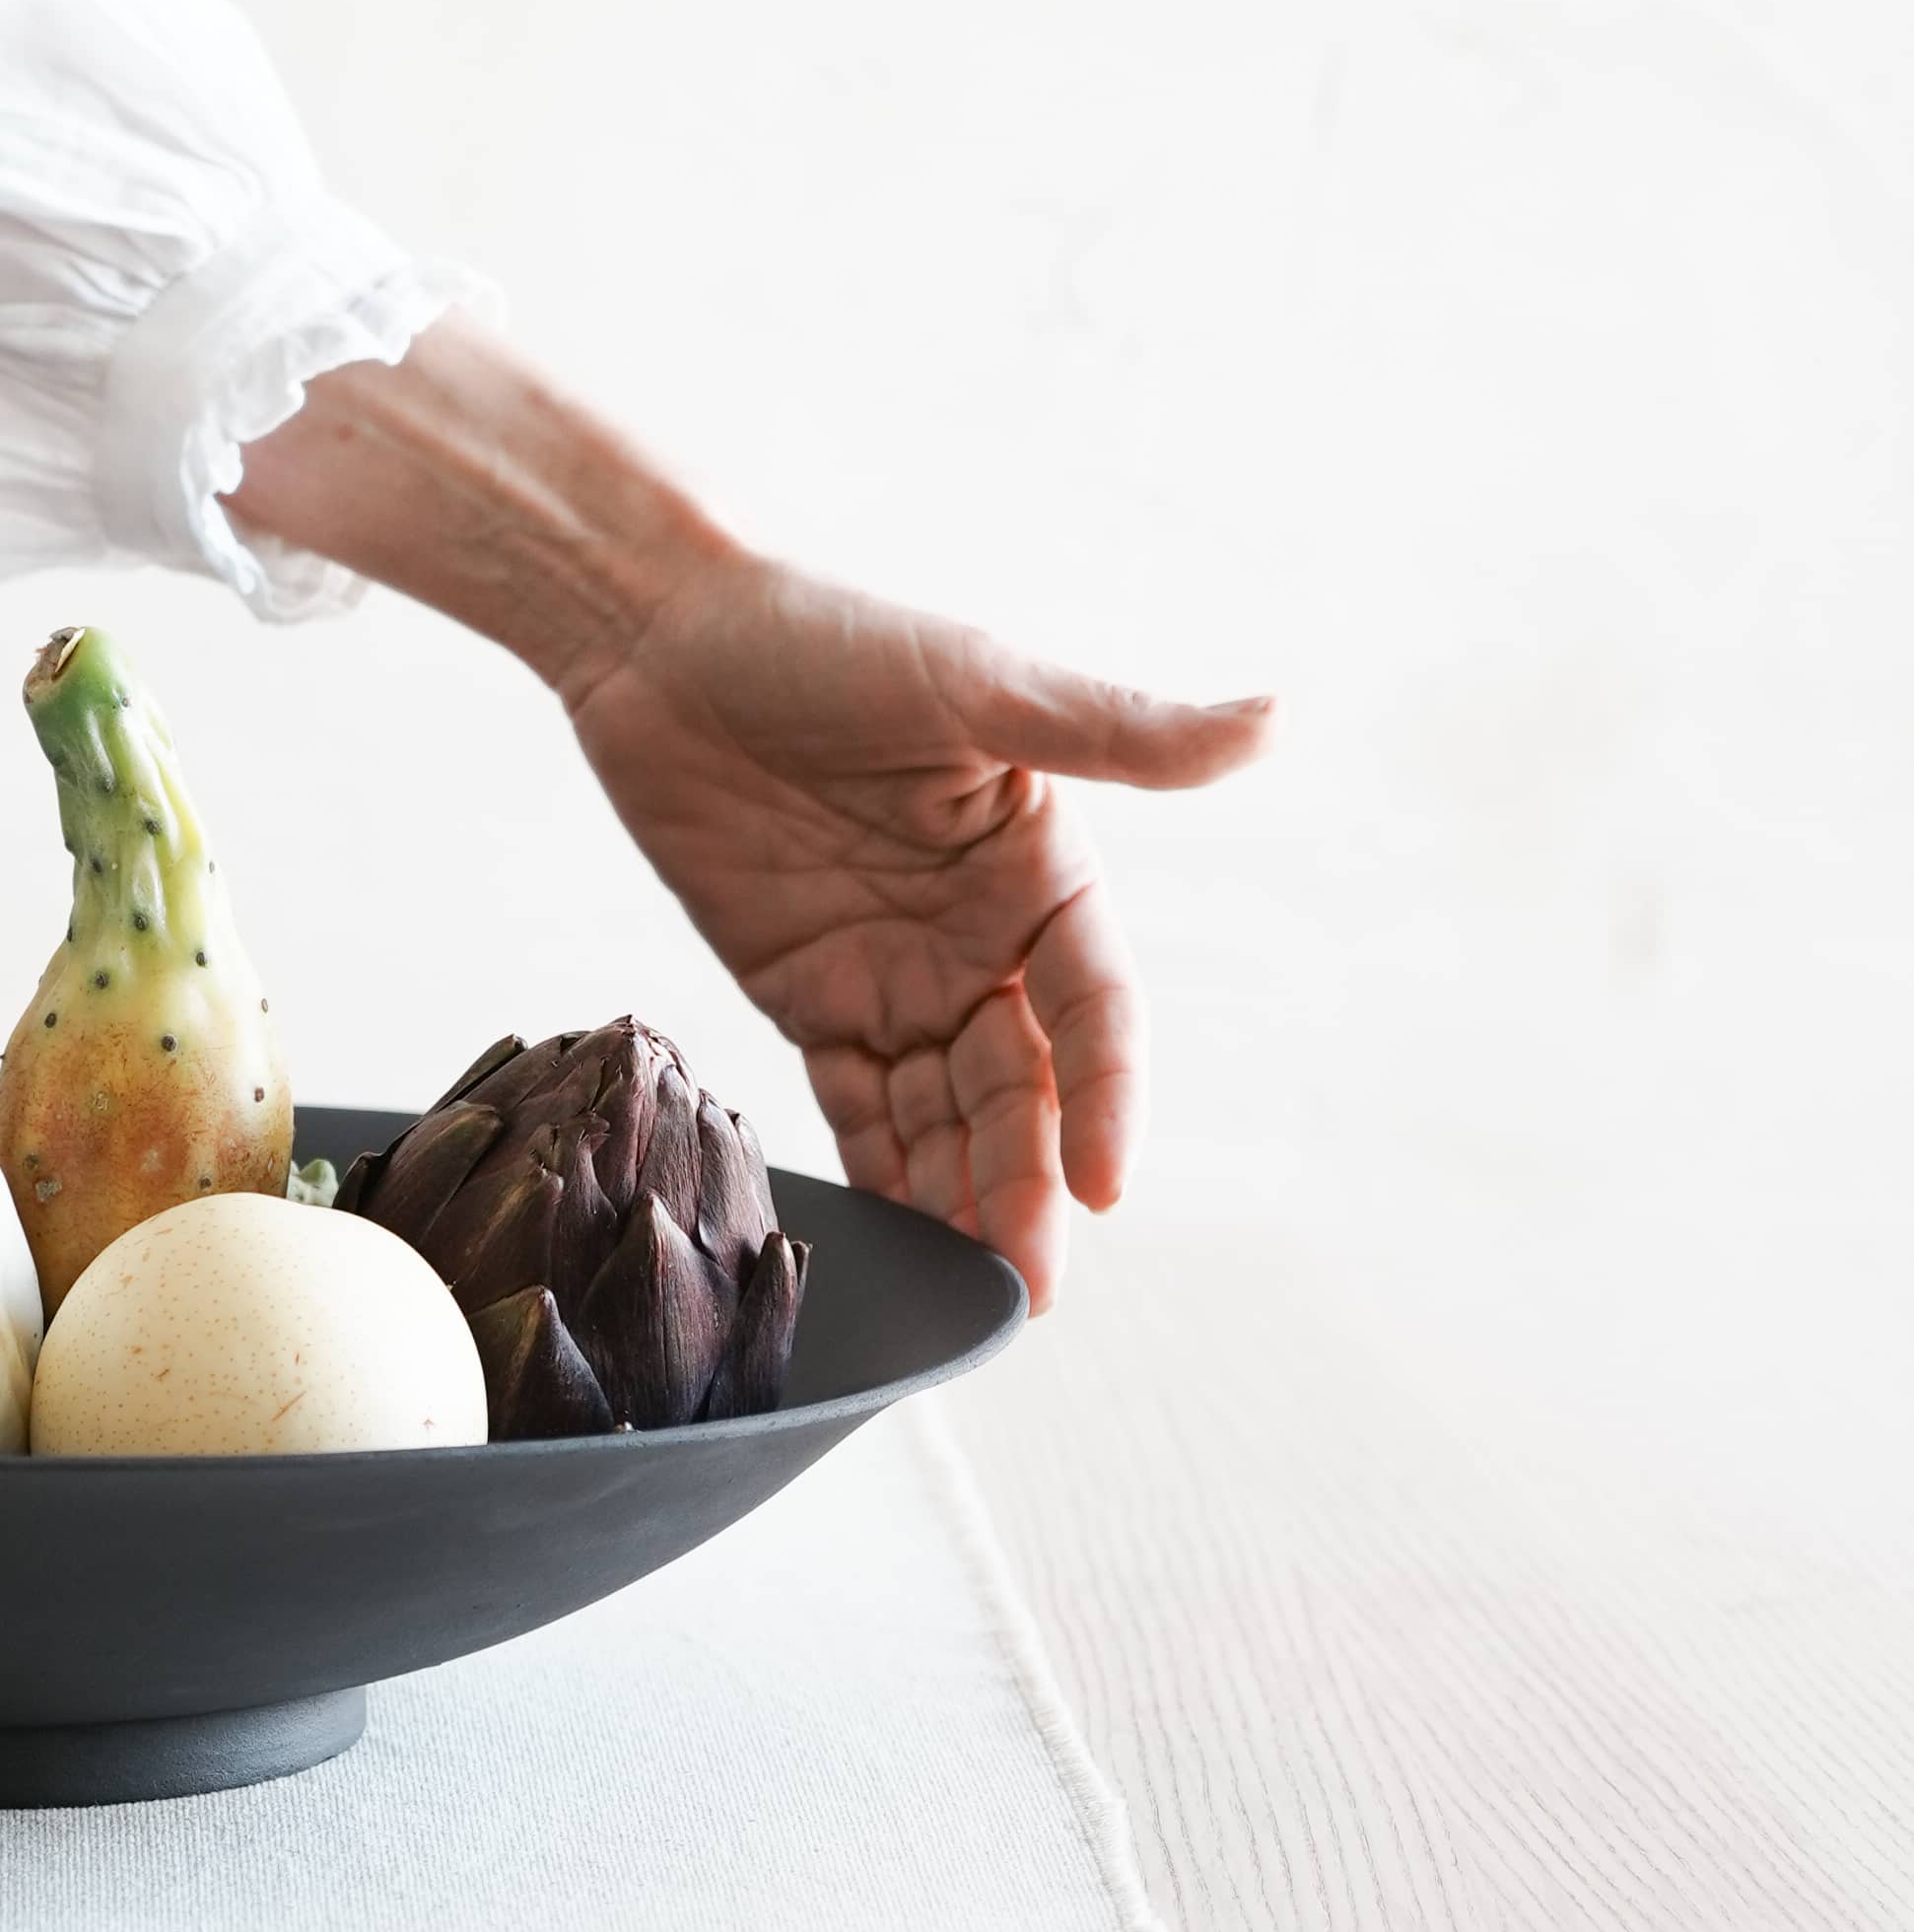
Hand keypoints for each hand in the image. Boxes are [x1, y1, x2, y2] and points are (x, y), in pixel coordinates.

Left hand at [233, 321, 1271, 1306]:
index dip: (1106, 1096)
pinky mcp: (812, 997)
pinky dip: (883, 1175)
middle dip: (1028, 1185)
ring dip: (963, 1200)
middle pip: (1025, 1086)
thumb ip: (1112, 728)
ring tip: (971, 1293)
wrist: (660, 641)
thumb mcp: (973, 685)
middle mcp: (983, 936)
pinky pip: (860, 1106)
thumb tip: (1271, 723)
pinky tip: (897, 1249)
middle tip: (1029, 1286)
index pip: (1095, 1008)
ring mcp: (898, 974)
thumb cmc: (824, 638)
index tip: (1103, 1188)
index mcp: (1043, 867)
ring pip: (948, 1115)